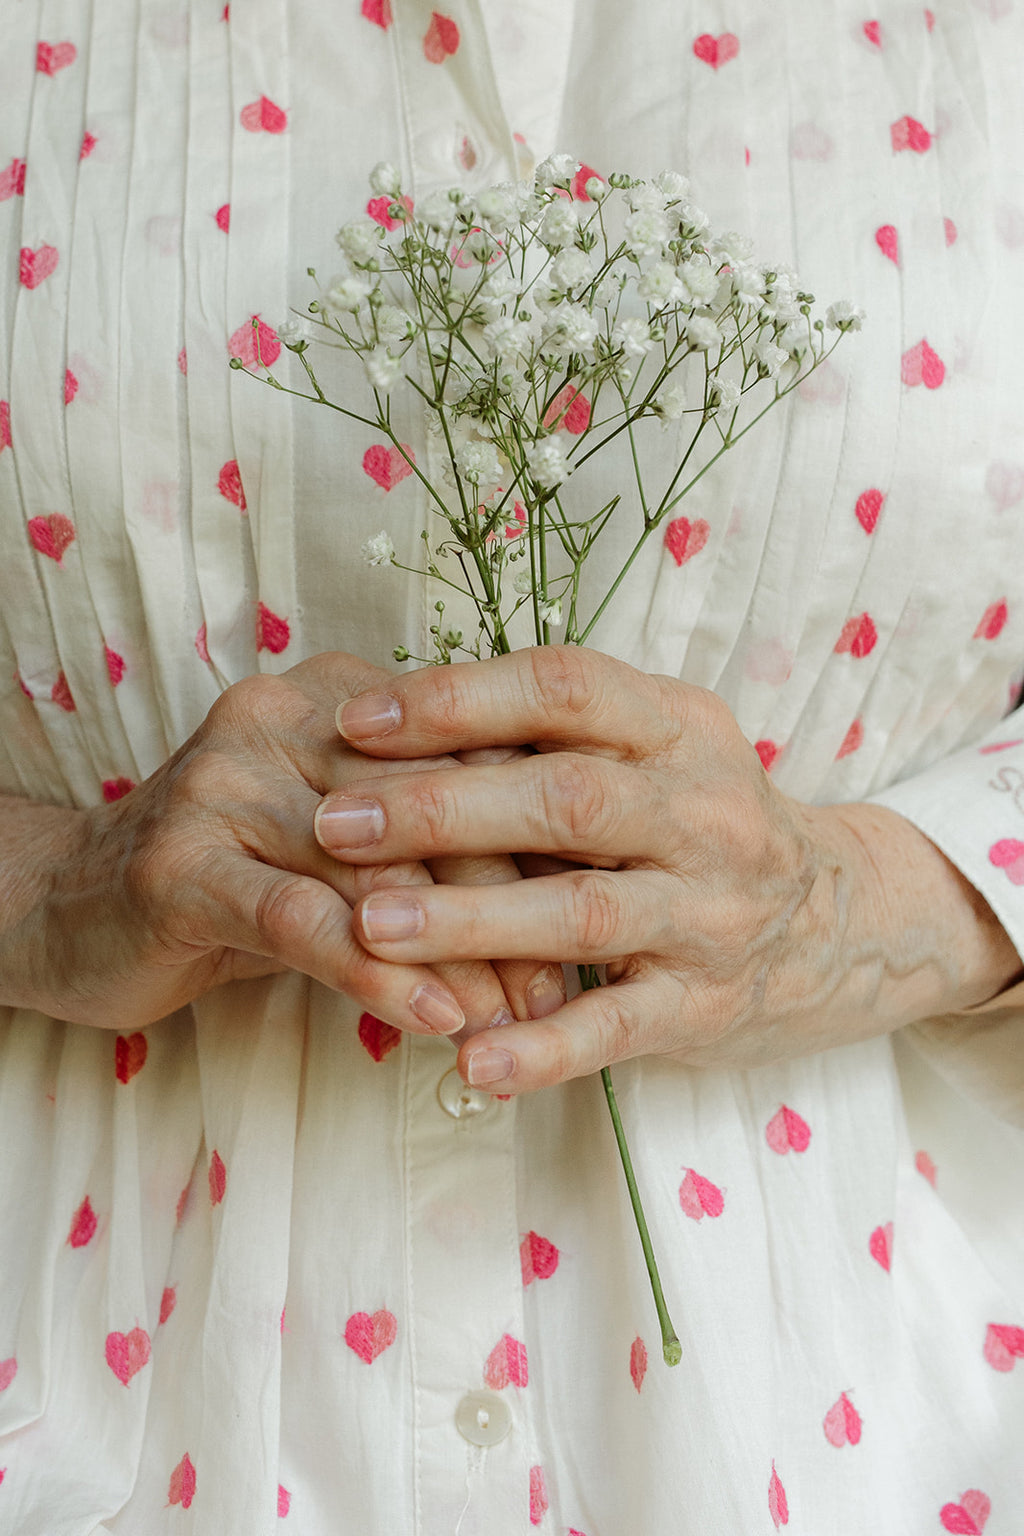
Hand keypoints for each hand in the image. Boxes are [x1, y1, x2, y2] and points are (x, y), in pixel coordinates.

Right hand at [0, 652, 544, 1033]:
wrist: (79, 906)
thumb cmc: (243, 882)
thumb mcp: (350, 853)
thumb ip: (441, 858)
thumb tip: (570, 922)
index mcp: (344, 696)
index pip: (469, 752)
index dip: (540, 839)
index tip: (596, 917)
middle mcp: (286, 713)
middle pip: (433, 804)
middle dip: (509, 904)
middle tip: (562, 986)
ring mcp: (225, 779)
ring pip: (375, 865)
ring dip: (455, 952)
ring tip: (511, 1018)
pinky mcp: (179, 859)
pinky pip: (302, 919)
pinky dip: (375, 973)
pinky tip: (429, 1020)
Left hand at [313, 646, 1020, 1090]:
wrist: (844, 922)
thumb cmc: (703, 820)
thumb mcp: (661, 747)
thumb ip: (556, 733)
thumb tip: (397, 720)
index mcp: (678, 728)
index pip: (564, 689)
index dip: (457, 701)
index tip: (355, 723)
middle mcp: (703, 811)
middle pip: (567, 798)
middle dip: (443, 809)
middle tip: (335, 825)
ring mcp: (709, 913)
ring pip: (581, 912)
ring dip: (471, 920)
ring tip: (372, 930)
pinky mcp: (706, 1005)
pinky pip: (617, 1028)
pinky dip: (541, 1048)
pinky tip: (467, 1062)